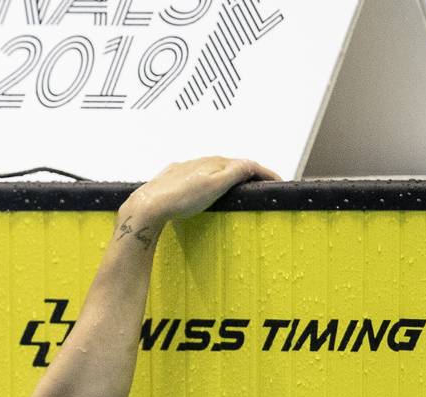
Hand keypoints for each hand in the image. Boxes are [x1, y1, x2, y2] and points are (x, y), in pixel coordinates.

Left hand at [123, 157, 279, 231]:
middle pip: (230, 164)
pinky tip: (204, 188)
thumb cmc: (180, 198)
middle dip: (248, 172)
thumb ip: (235, 173)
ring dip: (228, 174)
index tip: (277, 181)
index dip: (264, 172)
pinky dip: (208, 180)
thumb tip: (252, 165)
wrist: (148, 206)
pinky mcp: (171, 179)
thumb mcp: (216, 185)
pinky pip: (196, 176)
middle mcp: (200, 162)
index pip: (247, 164)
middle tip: (260, 183)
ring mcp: (185, 170)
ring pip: (212, 169)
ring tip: (237, 185)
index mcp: (214, 163)